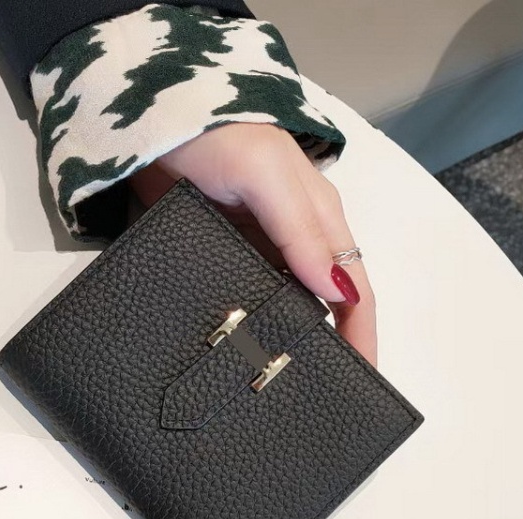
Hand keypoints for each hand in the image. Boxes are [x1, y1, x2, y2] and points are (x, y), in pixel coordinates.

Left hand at [126, 122, 376, 366]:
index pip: (354, 290)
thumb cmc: (223, 137)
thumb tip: (337, 294)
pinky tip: (238, 352)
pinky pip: (244, 300)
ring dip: (286, 341)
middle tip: (318, 394)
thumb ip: (302, 232)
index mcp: (320, 222)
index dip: (363, 334)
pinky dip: (248, 327)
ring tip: (278, 385)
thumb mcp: (269, 178)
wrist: (158, 120)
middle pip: (322, 305)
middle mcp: (295, 243)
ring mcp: (258, 253)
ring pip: (283, 307)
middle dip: (329, 347)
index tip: (364, 380)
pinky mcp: (223, 257)